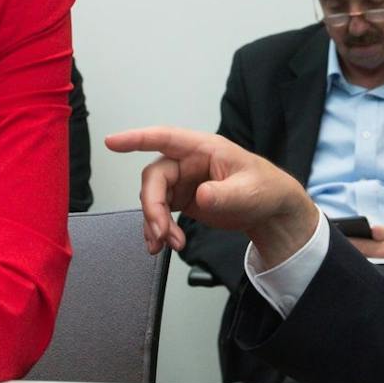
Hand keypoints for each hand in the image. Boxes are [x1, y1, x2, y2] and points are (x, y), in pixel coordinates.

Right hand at [105, 126, 319, 267]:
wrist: (271, 213)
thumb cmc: (265, 189)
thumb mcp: (249, 191)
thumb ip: (224, 194)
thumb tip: (200, 196)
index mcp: (204, 148)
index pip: (165, 138)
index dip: (136, 138)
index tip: (112, 142)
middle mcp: (188, 162)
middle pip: (154, 178)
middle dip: (152, 207)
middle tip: (162, 233)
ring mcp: (183, 181)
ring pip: (153, 197)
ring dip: (155, 222)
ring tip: (168, 244)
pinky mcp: (182, 199)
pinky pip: (159, 211)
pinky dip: (158, 229)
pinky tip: (163, 244)